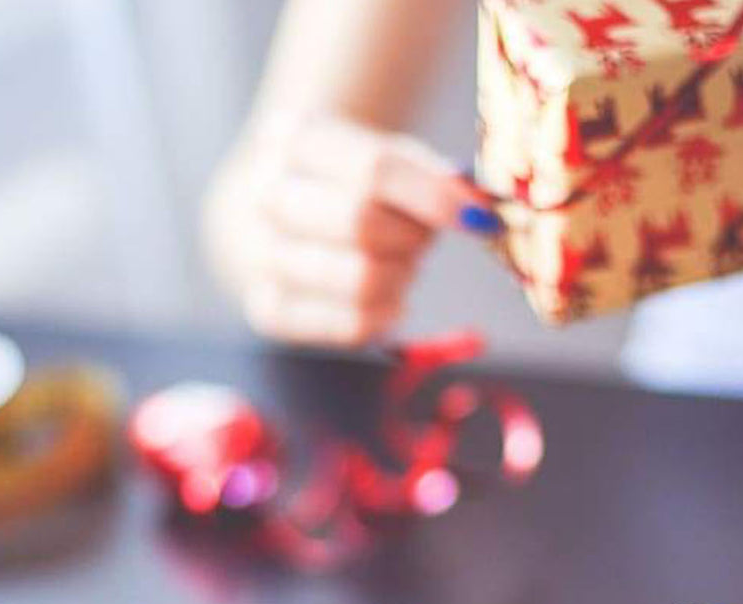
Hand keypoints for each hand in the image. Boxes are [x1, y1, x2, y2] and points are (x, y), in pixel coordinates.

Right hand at [204, 115, 499, 346]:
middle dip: (412, 236)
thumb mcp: (383, 155)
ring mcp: (262, 257)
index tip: (479, 215)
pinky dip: (387, 312)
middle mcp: (266, 197)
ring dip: (401, 274)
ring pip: (358, 278)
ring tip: (401, 262)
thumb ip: (430, 177)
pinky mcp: (270, 308)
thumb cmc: (344, 181)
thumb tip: (479, 209)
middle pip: (360, 223)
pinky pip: (349, 324)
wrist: (277, 211)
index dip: (434, 196)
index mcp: (292, 140)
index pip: (372, 170)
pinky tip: (391, 296)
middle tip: (422, 237)